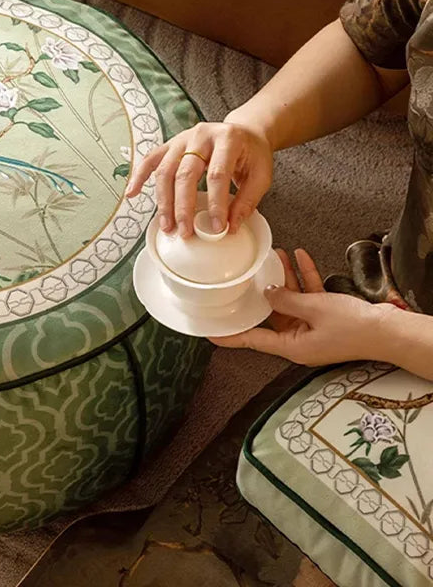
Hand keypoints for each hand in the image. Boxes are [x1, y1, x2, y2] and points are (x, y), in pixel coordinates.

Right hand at [125, 121, 272, 236]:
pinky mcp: (170, 144)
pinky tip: (132, 194)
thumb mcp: (261, 175)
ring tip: (167, 226)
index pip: (217, 175)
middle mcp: (201, 135)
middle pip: (186, 174)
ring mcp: (182, 138)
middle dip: (183, 207)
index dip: (215, 203)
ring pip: (165, 171)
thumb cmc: (251, 154)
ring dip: (163, 201)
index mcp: (227, 139)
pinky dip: (139, 176)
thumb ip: (247, 200)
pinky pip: (150, 160)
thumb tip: (231, 226)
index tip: (217, 227)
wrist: (243, 131)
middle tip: (185, 232)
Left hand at [209, 249, 394, 365]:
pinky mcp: (326, 318)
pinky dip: (305, 278)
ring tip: (275, 254)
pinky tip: (300, 256)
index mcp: (291, 346)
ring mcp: (313, 329)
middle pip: (272, 315)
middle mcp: (299, 340)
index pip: (252, 341)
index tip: (210, 333)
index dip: (230, 336)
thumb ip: (286, 299)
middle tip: (245, 275)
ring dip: (285, 278)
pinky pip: (310, 297)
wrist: (390, 330)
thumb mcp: (314, 309)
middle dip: (262, 292)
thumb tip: (268, 292)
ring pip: (291, 301)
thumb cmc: (354, 327)